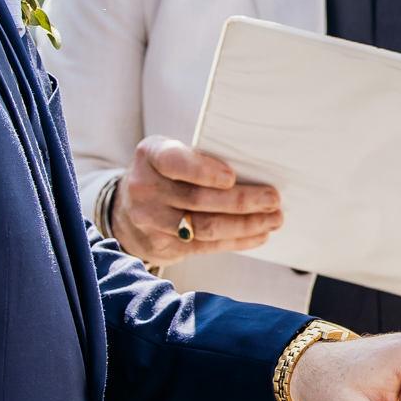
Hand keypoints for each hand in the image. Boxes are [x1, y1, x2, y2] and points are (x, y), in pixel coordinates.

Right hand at [110, 136, 280, 266]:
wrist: (128, 210)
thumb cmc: (165, 174)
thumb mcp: (171, 154)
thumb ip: (199, 159)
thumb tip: (255, 171)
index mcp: (150, 156)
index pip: (176, 162)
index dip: (204, 171)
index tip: (231, 177)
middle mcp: (145, 188)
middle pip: (198, 199)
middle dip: (241, 201)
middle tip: (272, 200)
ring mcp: (151, 221)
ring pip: (205, 226)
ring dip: (245, 225)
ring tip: (273, 220)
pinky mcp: (162, 246)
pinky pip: (206, 246)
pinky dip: (236, 241)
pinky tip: (258, 235)